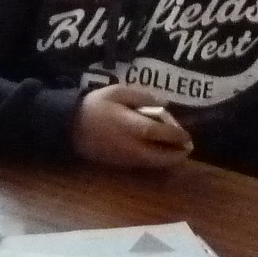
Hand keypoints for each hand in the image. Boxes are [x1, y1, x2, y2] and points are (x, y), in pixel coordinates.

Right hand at [72, 83, 195, 168]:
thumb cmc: (95, 105)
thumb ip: (142, 97)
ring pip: (152, 163)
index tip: (187, 134)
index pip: (158, 132)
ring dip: (168, 159)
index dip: (175, 134)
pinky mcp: (118, 164)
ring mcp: (124, 158)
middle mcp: (129, 145)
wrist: (69, 126)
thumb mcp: (118, 91)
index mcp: (129, 125)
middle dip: (176, 153)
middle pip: (158, 155)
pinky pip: (142, 165)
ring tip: (179, 151)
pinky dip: (155, 161)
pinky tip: (161, 153)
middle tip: (188, 147)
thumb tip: (163, 107)